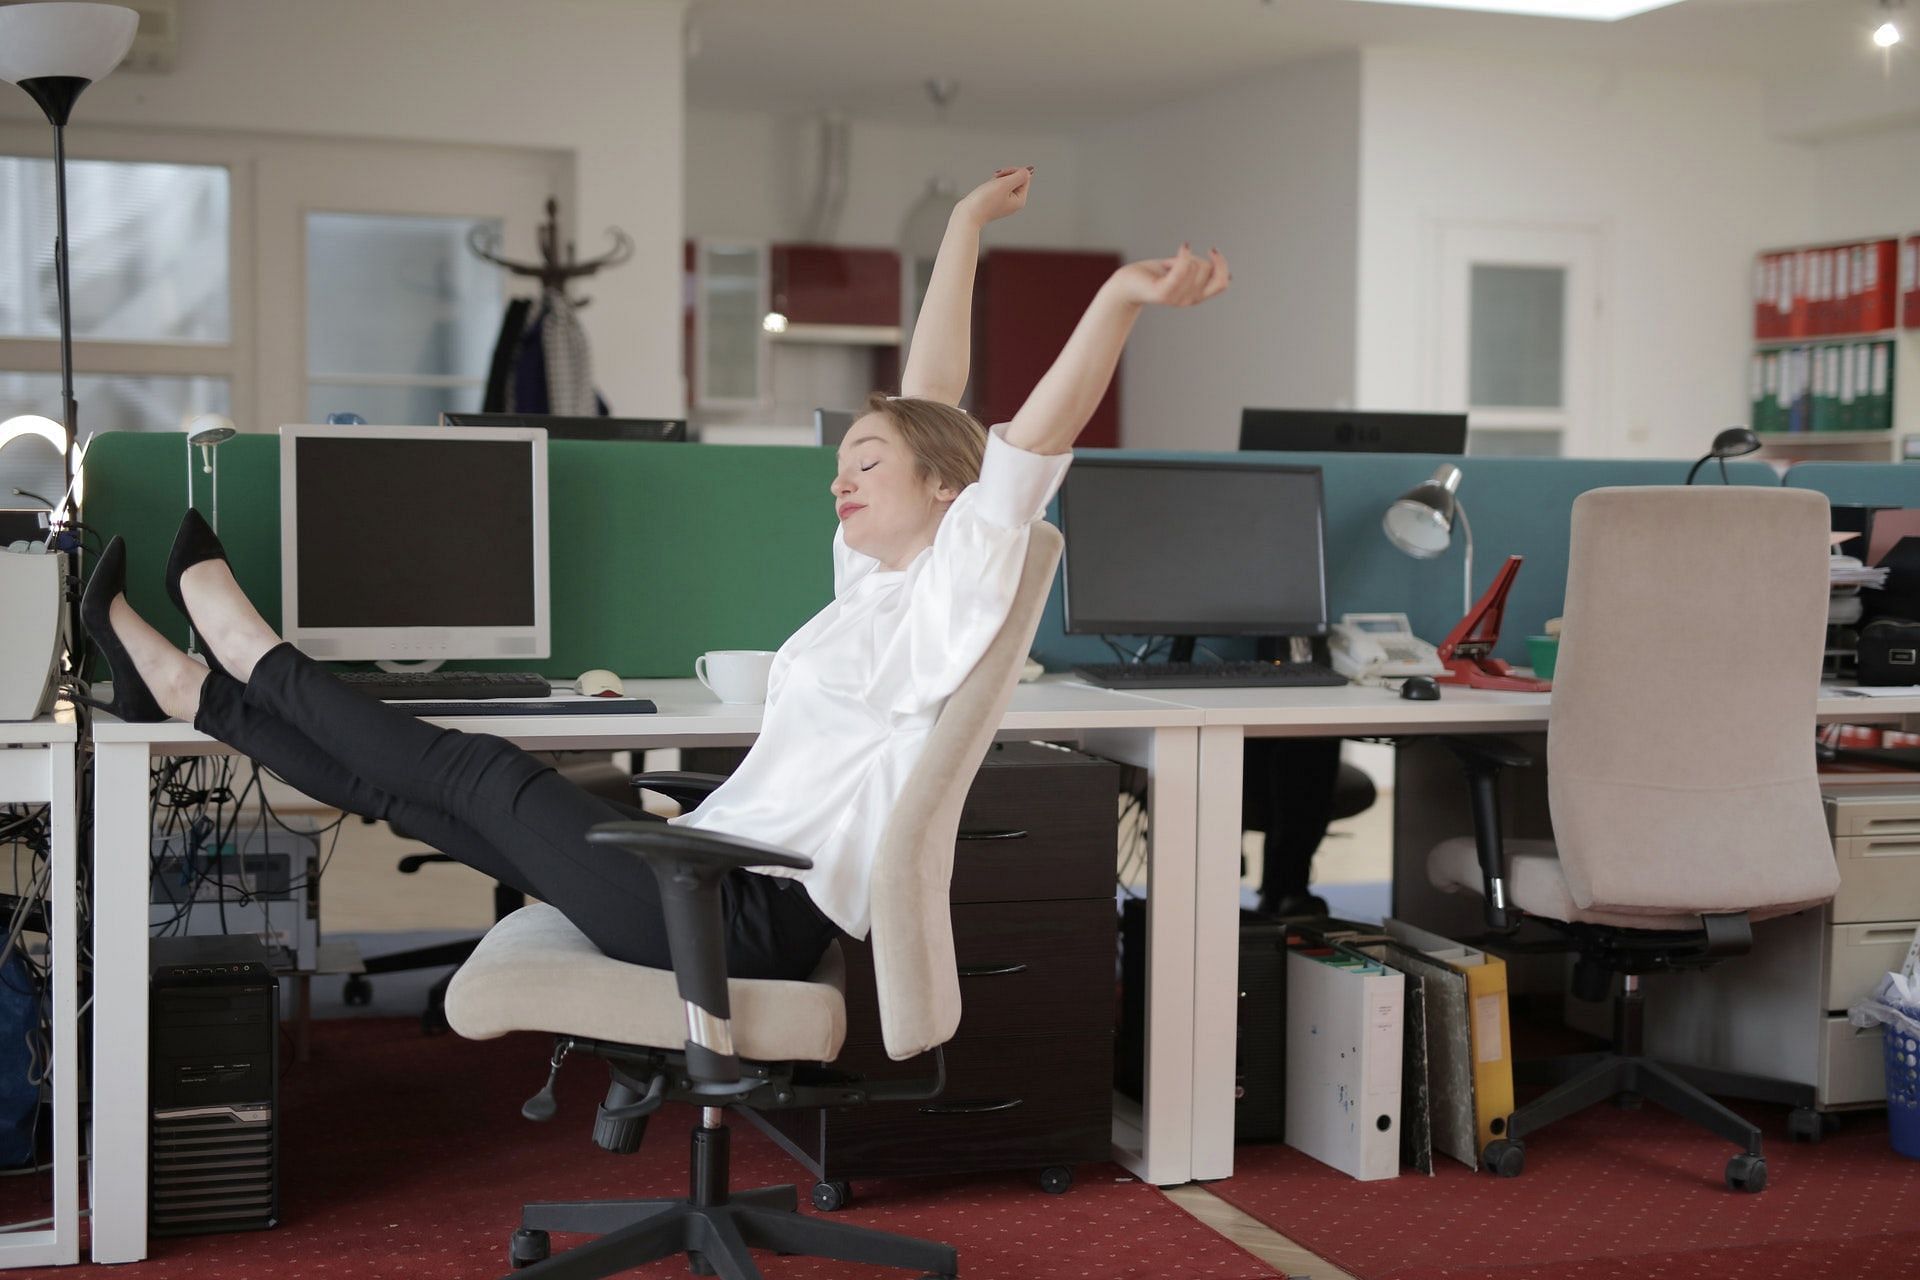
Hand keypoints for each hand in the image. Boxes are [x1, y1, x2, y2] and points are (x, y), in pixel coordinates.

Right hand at [954, 166, 1033, 227]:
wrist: (967, 215)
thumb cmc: (984, 201)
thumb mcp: (1004, 185)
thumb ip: (1019, 176)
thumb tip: (1029, 170)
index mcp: (1020, 200)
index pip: (1024, 177)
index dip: (1013, 171)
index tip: (1001, 175)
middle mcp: (1014, 203)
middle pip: (1016, 179)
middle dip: (1004, 175)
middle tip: (994, 180)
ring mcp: (1005, 203)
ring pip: (1006, 182)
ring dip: (997, 180)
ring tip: (988, 187)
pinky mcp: (995, 202)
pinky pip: (998, 187)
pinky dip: (992, 185)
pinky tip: (985, 190)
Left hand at [1105, 245, 1230, 307]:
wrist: (1126, 285)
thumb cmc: (1153, 275)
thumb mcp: (1183, 271)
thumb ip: (1200, 270)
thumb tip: (1226, 271)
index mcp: (1197, 296)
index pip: (1223, 283)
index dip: (1222, 264)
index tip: (1212, 250)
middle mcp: (1189, 300)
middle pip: (1207, 269)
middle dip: (1195, 257)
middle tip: (1175, 261)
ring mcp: (1177, 298)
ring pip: (1196, 266)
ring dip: (1183, 257)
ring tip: (1167, 265)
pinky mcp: (1164, 292)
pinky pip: (1183, 269)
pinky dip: (1186, 255)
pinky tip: (1184, 246)